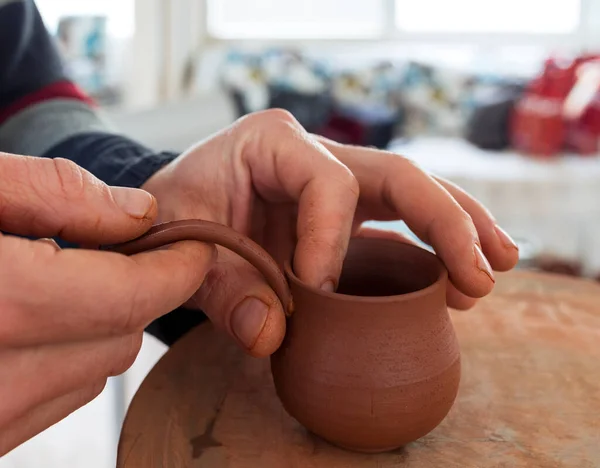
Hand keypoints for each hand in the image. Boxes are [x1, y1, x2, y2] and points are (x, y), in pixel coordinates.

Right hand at [0, 153, 213, 454]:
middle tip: (106, 250)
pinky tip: (19, 319)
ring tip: (52, 279)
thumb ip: (50, 194)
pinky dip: (56, 357)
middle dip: (129, 293)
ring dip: (92, 326)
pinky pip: (46, 400)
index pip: (130, 298)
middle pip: (117, 339)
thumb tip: (136, 216)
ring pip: (88, 374)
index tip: (194, 245)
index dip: (176, 268)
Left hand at [142, 109, 518, 356]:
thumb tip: (274, 337)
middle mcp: (315, 155)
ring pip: (414, 196)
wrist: (177, 213)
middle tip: (483, 270)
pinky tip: (460, 282)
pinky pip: (397, 228)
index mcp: (272, 143)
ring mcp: (336, 182)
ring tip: (499, 267)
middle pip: (399, 176)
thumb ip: (226, 291)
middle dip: (447, 222)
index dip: (331, 240)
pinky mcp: (345, 216)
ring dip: (460, 230)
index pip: (328, 183)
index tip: (313, 289)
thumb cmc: (178, 218)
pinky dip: (432, 252)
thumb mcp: (187, 248)